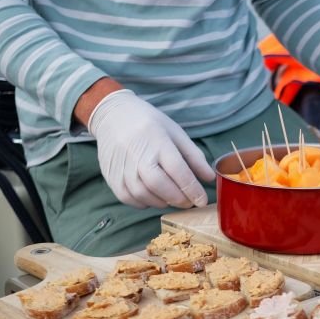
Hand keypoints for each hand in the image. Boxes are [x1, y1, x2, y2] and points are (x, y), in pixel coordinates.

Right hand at [88, 89, 214, 208]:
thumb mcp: (176, 133)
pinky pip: (127, 197)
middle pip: (159, 184)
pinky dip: (143, 203)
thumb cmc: (150, 124)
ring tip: (173, 198)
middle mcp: (137, 154)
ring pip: (142, 194)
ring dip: (162, 202)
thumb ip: (194, 156)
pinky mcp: (110, 175)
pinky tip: (154, 198)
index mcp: (157, 140)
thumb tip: (209, 178)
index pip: (177, 169)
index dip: (192, 188)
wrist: (114, 115)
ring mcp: (121, 165)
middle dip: (178, 198)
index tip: (202, 200)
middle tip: (189, 202)